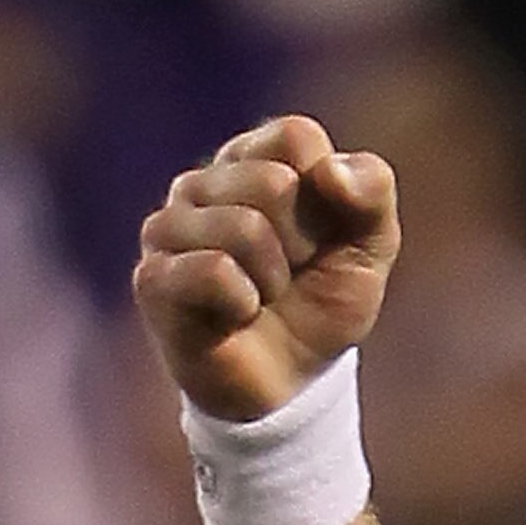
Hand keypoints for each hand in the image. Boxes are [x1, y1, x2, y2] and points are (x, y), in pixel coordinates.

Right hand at [133, 114, 398, 422]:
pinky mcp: (153, 276)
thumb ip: (372, 191)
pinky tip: (235, 315)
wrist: (289, 386)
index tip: (320, 239)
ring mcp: (169, 226)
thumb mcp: (370, 248)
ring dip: (273, 280)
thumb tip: (330, 171)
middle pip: (274, 183)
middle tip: (287, 277)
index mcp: (254, 157)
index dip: (327, 199)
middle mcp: (204, 181)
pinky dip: (243, 303)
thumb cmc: (321, 305)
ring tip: (261, 298)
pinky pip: (213, 270)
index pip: (297, 138)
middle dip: (301, 245)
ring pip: (244, 227)